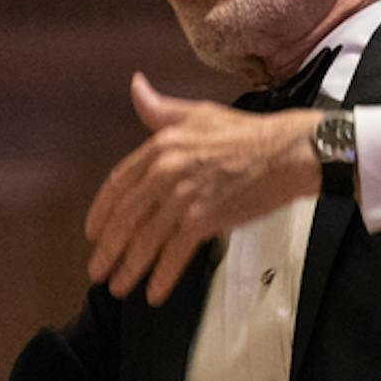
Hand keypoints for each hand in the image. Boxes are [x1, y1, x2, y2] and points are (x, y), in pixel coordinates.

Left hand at [84, 73, 321, 304]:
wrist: (287, 153)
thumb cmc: (247, 133)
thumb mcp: (198, 114)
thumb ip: (160, 109)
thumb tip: (136, 86)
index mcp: (160, 146)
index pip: (117, 184)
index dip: (101, 213)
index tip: (93, 233)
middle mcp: (165, 172)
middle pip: (125, 218)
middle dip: (108, 250)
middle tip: (98, 270)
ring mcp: (183, 197)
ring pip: (145, 240)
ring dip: (128, 269)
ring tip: (118, 287)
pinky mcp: (205, 219)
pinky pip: (174, 254)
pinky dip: (161, 276)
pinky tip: (153, 294)